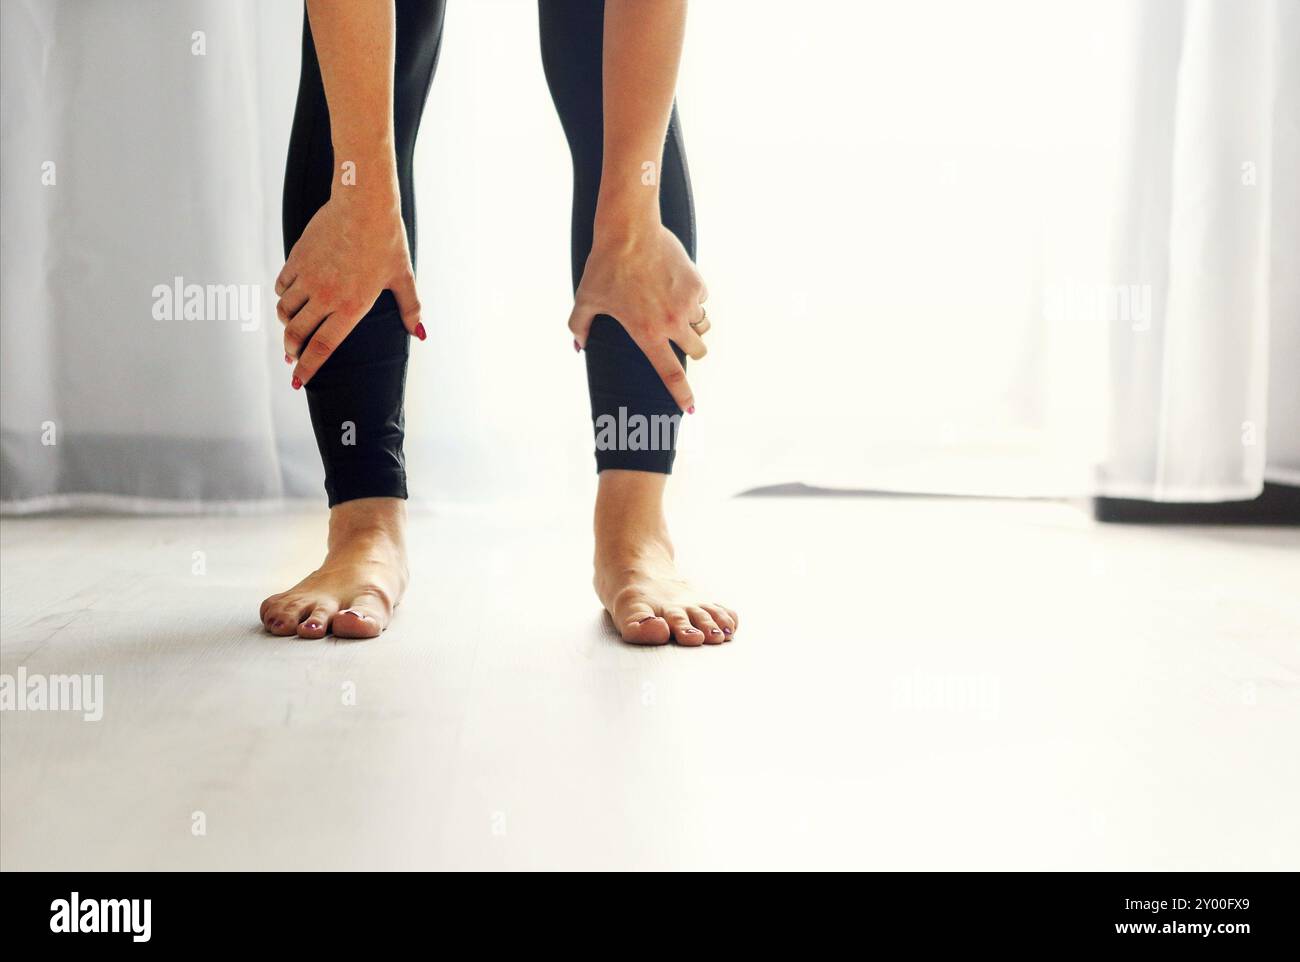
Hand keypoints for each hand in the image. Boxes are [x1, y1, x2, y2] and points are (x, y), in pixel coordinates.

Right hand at [275, 189, 423, 387]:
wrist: (363, 203)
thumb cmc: (387, 240)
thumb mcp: (403, 277)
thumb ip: (411, 309)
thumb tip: (421, 334)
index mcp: (351, 307)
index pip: (322, 347)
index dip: (307, 368)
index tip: (297, 381)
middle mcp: (325, 296)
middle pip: (296, 334)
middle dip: (290, 350)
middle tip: (291, 355)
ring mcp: (308, 277)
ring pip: (285, 310)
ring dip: (286, 322)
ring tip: (293, 326)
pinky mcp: (297, 259)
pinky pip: (281, 286)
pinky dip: (283, 295)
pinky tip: (292, 297)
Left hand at [567, 223, 708, 412]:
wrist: (630, 230)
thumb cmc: (605, 266)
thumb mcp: (586, 298)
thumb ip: (579, 327)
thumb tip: (578, 347)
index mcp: (647, 334)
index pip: (670, 374)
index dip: (682, 395)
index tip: (690, 409)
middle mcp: (672, 323)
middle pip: (697, 352)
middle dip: (691, 351)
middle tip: (680, 341)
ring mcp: (688, 303)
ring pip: (702, 326)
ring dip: (694, 325)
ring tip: (676, 311)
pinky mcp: (697, 284)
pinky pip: (702, 300)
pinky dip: (694, 299)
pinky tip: (676, 287)